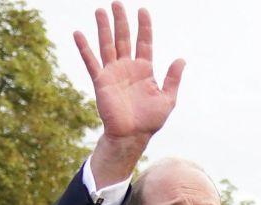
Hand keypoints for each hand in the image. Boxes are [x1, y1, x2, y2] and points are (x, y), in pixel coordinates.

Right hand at [74, 3, 184, 183]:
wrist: (133, 135)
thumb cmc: (150, 119)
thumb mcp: (168, 98)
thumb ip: (173, 78)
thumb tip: (181, 59)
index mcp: (144, 70)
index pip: (144, 42)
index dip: (144, 27)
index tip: (143, 10)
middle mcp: (127, 67)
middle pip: (124, 38)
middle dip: (121, 21)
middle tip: (117, 3)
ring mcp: (113, 73)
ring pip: (108, 45)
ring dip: (104, 28)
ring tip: (100, 10)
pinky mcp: (101, 81)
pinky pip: (92, 62)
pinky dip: (85, 49)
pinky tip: (79, 34)